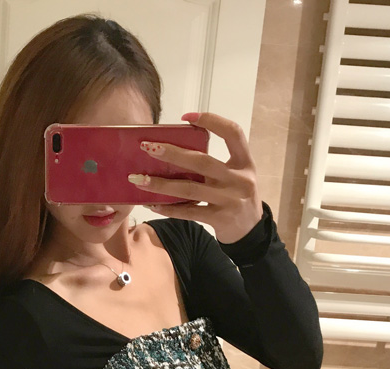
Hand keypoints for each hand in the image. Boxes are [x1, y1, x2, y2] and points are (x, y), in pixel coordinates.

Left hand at [130, 111, 262, 243]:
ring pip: (190, 189)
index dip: (212, 120)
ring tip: (139, 179)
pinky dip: (168, 208)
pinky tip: (152, 204)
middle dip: (172, 154)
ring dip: (161, 184)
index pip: (233, 133)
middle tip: (147, 148)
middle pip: (203, 162)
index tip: (186, 116)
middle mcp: (239, 180)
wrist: (250, 230)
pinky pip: (189, 212)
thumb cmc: (237, 197)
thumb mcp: (236, 176)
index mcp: (245, 162)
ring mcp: (229, 200)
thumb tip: (174, 152)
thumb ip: (216, 164)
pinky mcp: (219, 219)